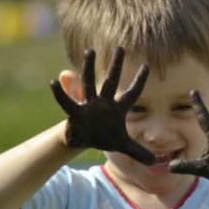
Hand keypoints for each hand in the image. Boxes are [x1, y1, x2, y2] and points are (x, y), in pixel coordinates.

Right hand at [50, 47, 155, 164]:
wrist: (83, 141)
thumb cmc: (104, 137)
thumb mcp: (123, 146)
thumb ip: (138, 151)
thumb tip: (154, 161)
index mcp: (118, 109)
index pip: (132, 93)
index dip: (139, 81)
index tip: (147, 66)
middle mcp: (104, 103)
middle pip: (111, 81)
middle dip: (116, 66)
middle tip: (120, 47)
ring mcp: (89, 105)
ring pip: (89, 83)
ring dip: (89, 68)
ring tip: (90, 51)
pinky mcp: (76, 113)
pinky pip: (67, 102)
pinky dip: (60, 94)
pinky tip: (54, 82)